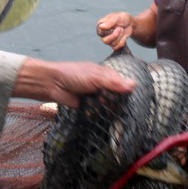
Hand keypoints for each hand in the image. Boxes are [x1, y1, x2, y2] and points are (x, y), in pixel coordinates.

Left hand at [14, 58, 134, 108]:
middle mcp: (103, 86)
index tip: (121, 96)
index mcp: (107, 75)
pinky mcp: (89, 107)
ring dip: (103, 108)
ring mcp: (96, 97)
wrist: (53, 84)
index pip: (123, 85)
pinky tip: (90, 110)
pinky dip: (94, 113)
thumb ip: (114, 82)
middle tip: (103, 98)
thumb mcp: (96, 76)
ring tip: (95, 103)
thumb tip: (134, 85)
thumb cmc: (74, 75)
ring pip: (108, 107)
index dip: (123, 92)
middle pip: (117, 98)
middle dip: (112, 101)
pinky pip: (97, 113)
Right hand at [95, 12, 134, 49]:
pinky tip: (123, 35)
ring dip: (120, 36)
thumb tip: (101, 27)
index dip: (109, 30)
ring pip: (113, 44)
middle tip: (120, 28)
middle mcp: (102, 34)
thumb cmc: (122, 18)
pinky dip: (123, 40)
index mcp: (100, 26)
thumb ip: (110, 22)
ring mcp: (108, 40)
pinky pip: (117, 47)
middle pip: (106, 41)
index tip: (115, 25)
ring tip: (122, 30)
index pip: (100, 32)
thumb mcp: (117, 17)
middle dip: (116, 35)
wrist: (130, 23)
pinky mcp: (113, 45)